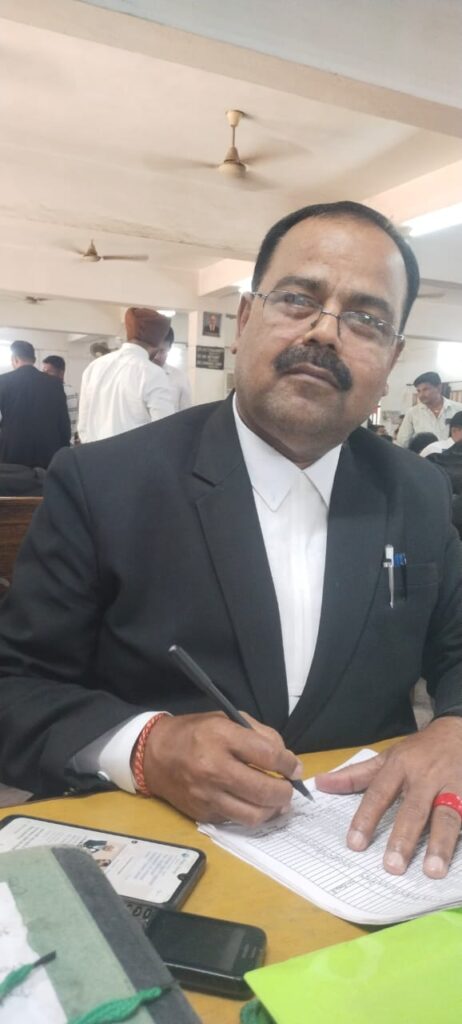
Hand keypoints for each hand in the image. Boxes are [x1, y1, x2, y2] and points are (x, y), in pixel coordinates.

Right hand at [142, 711, 302, 824]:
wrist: (154, 754)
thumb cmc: (195, 733)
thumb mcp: (227, 720)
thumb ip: (260, 735)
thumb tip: (288, 761)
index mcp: (221, 737)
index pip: (268, 755)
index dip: (289, 764)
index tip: (295, 768)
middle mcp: (213, 768)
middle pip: (264, 790)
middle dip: (285, 792)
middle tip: (289, 788)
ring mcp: (206, 795)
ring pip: (253, 815)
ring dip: (272, 810)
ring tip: (276, 801)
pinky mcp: (202, 813)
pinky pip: (236, 821)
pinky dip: (250, 814)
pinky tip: (253, 804)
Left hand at [315, 717, 461, 876]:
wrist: (459, 729)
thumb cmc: (419, 750)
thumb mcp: (388, 756)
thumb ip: (356, 775)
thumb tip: (321, 784)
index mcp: (400, 766)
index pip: (379, 793)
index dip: (367, 818)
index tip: (355, 844)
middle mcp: (426, 776)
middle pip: (414, 809)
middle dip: (404, 838)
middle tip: (392, 867)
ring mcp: (453, 786)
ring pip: (447, 816)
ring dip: (440, 844)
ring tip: (432, 871)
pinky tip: (459, 858)